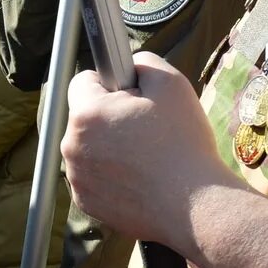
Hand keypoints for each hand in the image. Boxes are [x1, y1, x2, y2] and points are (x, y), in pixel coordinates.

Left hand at [61, 53, 234, 248]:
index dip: (110, 83)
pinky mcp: (86, 202)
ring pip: (88, 148)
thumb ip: (142, 62)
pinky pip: (94, 177)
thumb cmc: (183, 143)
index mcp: (86, 114)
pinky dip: (111, 175)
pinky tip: (139, 178)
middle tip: (146, 128)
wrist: (195, 205)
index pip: (82, 81)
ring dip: (108, 147)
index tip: (132, 96)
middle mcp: (71, 146)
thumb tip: (128, 65)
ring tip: (146, 156)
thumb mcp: (171, 82)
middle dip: (109, 117)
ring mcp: (76, 178)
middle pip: (85, 117)